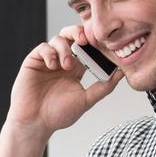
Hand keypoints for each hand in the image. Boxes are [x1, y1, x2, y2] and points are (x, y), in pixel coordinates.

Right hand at [7, 24, 121, 137]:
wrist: (35, 123)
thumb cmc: (58, 114)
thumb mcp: (86, 100)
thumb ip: (104, 86)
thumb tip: (122, 73)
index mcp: (76, 69)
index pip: (87, 47)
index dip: (93, 42)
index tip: (101, 44)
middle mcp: (62, 61)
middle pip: (72, 36)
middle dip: (79, 33)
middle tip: (85, 40)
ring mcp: (48, 60)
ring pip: (58, 39)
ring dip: (65, 48)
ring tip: (67, 65)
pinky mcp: (33, 61)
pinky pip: (43, 48)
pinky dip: (50, 53)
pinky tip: (53, 66)